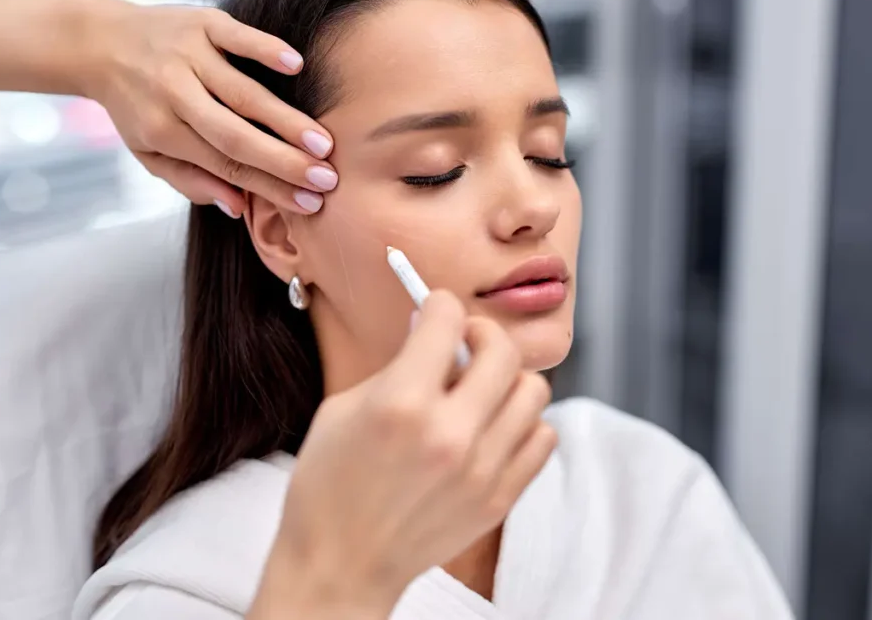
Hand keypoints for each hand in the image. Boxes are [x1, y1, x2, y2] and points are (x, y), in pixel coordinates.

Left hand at [79, 0, 335, 217]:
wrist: (99, 40)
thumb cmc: (136, 106)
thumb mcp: (149, 152)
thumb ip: (192, 181)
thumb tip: (238, 206)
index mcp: (163, 131)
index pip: (226, 166)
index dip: (270, 187)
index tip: (310, 203)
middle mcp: (173, 94)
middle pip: (234, 135)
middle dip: (283, 161)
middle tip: (327, 179)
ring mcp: (188, 55)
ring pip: (242, 93)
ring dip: (285, 119)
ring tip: (324, 143)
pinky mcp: (200, 22)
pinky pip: (236, 36)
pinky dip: (265, 50)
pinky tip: (298, 66)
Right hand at [249, 291, 556, 617]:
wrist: (340, 566)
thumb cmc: (328, 486)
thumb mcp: (342, 408)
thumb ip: (394, 364)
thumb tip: (429, 325)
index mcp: (400, 403)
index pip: (447, 320)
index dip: (439, 305)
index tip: (435, 310)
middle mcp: (448, 433)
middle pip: (502, 349)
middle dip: (481, 333)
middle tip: (464, 343)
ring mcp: (480, 469)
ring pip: (533, 390)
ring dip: (507, 379)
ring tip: (481, 390)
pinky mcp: (499, 499)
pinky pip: (543, 438)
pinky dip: (524, 424)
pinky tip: (494, 428)